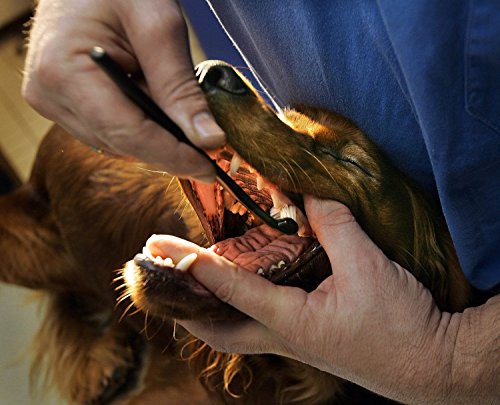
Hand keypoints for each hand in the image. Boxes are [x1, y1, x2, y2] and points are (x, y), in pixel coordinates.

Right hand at [23, 0, 223, 181]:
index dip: (174, 156)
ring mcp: (53, 101)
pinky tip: (154, 105)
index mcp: (65, 72)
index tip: (209, 168)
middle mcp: (51, 94)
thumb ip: (180, 87)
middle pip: (123, 144)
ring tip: (178, 113)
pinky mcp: (62, 102)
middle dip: (170, 151)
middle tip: (208, 150)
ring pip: (117, 143)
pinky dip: (139, 126)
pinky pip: (108, 131)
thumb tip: (207, 139)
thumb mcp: (158, 26)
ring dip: (155, 137)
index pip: (129, 134)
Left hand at [150, 196, 455, 402]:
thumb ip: (336, 225)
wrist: (430, 365)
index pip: (232, 291)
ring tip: (184, 281)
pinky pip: (256, 325)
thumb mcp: (369, 267)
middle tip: (158, 276)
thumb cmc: (400, 326)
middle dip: (183, 305)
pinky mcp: (306, 337)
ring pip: (232, 331)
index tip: (166, 249)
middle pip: (216, 330)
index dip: (198, 267)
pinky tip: (240, 287)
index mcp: (292, 322)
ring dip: (205, 308)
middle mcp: (283, 336)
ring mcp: (293, 341)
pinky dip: (236, 306)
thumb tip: (310, 190)